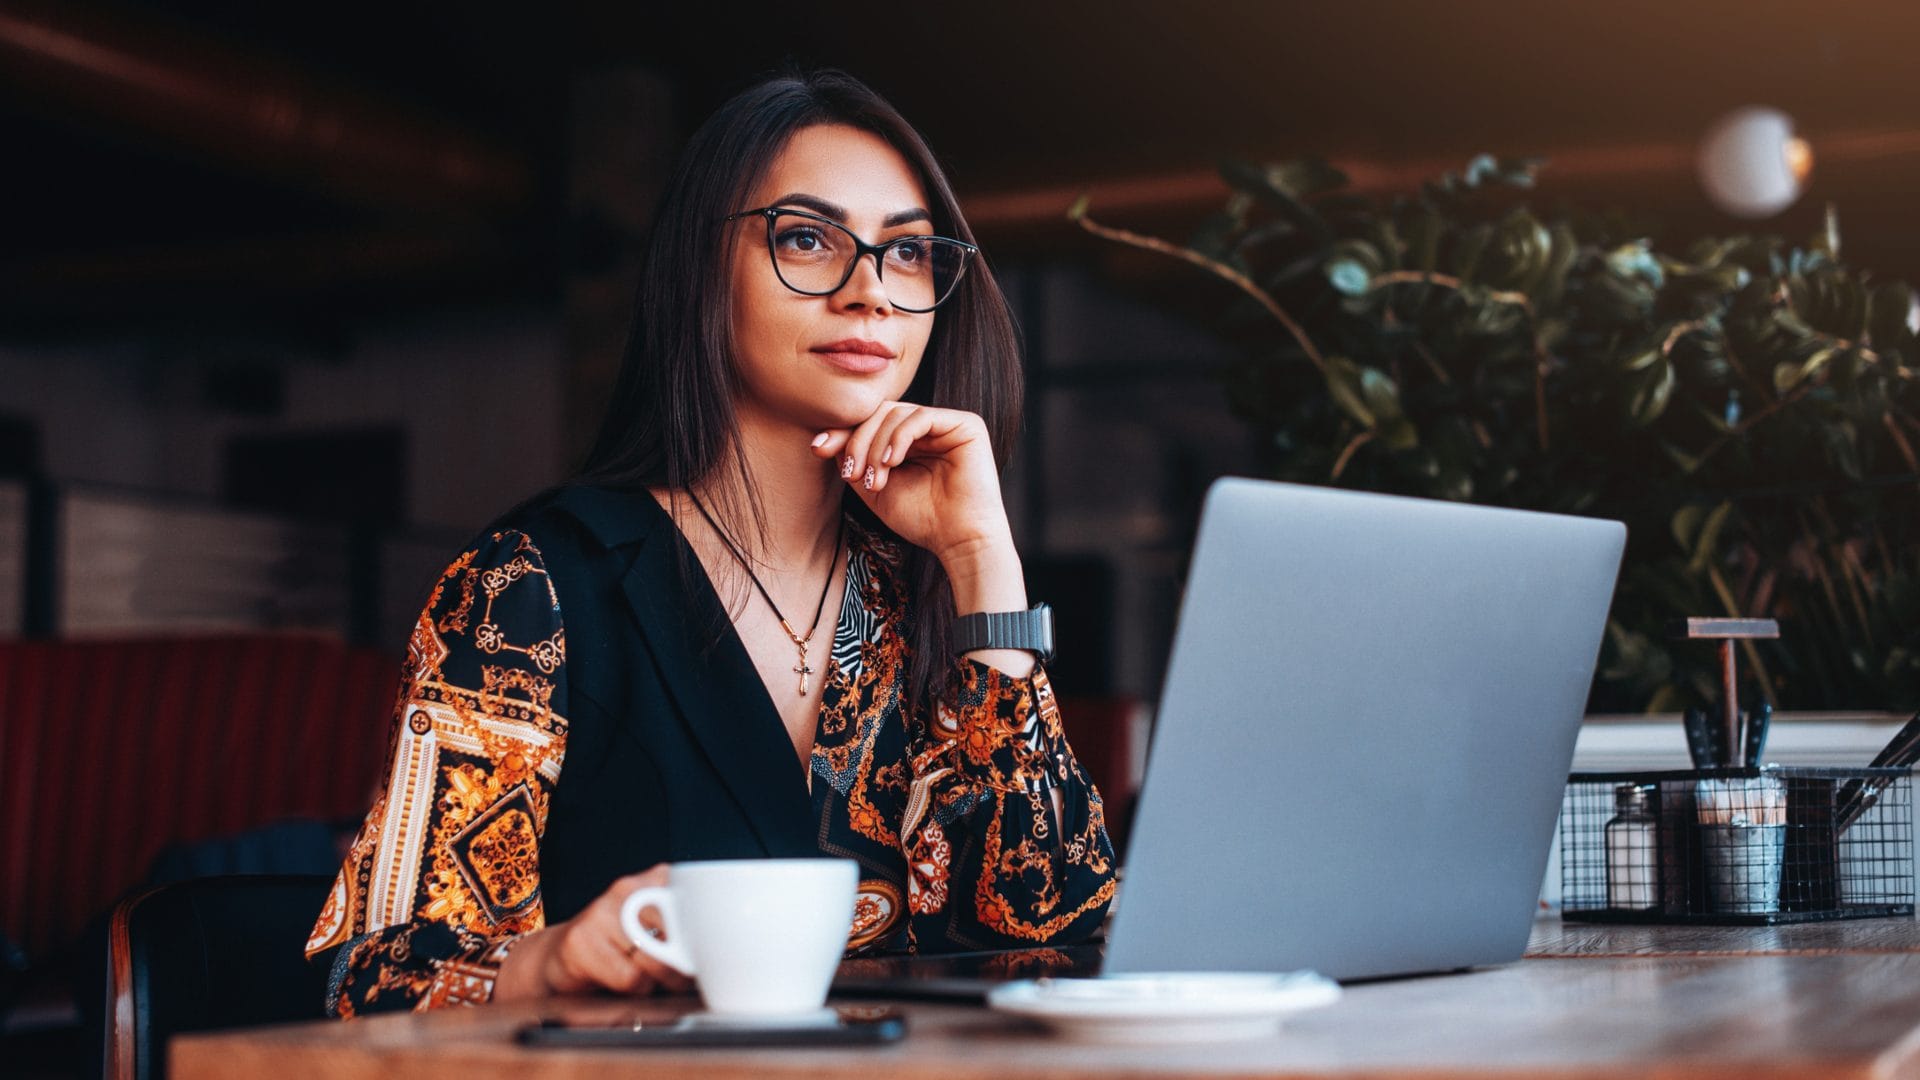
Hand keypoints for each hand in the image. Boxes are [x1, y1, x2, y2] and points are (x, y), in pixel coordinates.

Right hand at [494, 865, 693, 999]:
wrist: (562, 955)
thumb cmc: (621, 948)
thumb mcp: (659, 930)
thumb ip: (686, 932)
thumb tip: (719, 958)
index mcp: (656, 879)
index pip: (695, 904)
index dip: (704, 937)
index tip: (707, 954)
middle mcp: (629, 888)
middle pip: (676, 931)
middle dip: (684, 963)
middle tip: (684, 977)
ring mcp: (602, 910)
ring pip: (653, 957)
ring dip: (659, 980)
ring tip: (651, 981)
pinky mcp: (581, 939)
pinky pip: (629, 976)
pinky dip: (635, 989)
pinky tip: (625, 982)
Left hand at [811, 402, 1013, 569]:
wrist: (959, 540)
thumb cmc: (923, 520)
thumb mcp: (875, 489)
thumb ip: (855, 462)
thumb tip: (827, 438)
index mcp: (909, 441)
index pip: (870, 423)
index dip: (843, 432)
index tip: (818, 448)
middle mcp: (928, 428)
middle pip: (879, 413)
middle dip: (857, 441)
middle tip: (852, 474)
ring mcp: (947, 424)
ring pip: (896, 413)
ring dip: (876, 446)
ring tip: (875, 480)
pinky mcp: (966, 425)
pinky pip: (920, 417)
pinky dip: (899, 438)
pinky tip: (892, 463)